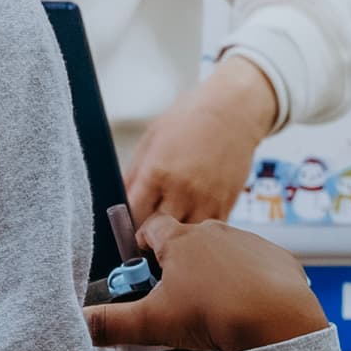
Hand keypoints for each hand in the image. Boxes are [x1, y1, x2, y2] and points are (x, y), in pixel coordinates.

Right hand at [85, 217, 325, 350]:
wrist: (279, 321)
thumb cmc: (215, 314)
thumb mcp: (153, 323)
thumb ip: (112, 323)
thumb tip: (80, 324)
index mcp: (180, 239)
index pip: (150, 227)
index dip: (141, 247)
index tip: (141, 271)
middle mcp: (214, 231)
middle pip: (185, 241)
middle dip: (176, 265)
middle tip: (174, 299)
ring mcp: (248, 241)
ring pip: (221, 252)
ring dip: (213, 272)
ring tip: (212, 306)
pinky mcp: (276, 258)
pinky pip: (254, 265)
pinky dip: (247, 281)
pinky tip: (245, 307)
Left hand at [125, 55, 281, 227]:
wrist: (233, 111)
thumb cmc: (188, 120)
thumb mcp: (151, 140)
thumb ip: (134, 174)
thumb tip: (117, 200)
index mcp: (157, 172)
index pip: (134, 216)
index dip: (128, 225)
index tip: (127, 228)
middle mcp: (181, 190)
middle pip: (158, 233)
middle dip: (149, 237)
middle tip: (146, 235)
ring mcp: (206, 199)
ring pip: (185, 238)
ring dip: (176, 238)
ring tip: (171, 232)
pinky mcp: (227, 204)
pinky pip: (207, 231)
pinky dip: (198, 233)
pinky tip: (193, 223)